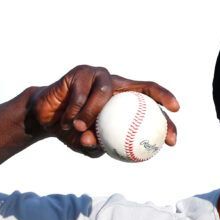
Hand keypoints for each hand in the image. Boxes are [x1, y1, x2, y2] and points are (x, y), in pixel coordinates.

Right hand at [27, 65, 180, 156]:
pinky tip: (69, 121)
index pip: (151, 100)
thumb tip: (104, 147)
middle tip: (158, 122)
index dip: (166, 108)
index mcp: (123, 99)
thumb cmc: (72, 131)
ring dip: (94, 113)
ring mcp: (97, 76)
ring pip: (105, 92)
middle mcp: (115, 84)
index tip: (175, 124)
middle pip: (143, 87)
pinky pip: (81, 93)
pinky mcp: (79, 72)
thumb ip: (98, 146)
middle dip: (159, 101)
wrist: (44, 117)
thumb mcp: (88, 145)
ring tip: (83, 128)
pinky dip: (75, 110)